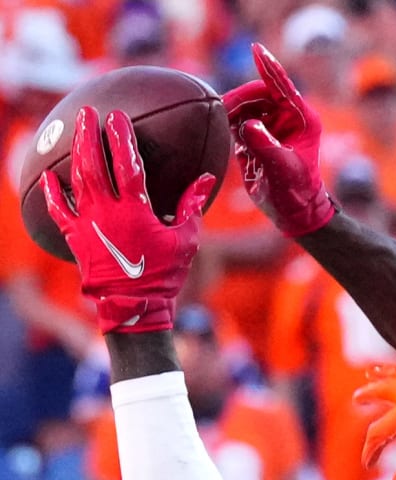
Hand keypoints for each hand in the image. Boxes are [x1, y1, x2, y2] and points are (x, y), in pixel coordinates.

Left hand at [42, 108, 212, 334]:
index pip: (126, 164)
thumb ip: (192, 207)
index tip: (119, 117)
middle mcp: (107, 211)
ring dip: (74, 152)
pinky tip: (47, 176)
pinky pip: (59, 210)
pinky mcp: (75, 237)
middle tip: (88, 114)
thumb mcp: (185, 242)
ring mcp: (87, 223)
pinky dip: (51, 192)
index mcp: (135, 210)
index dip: (122, 137)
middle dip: (89, 135)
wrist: (133, 307)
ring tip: (74, 133)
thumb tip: (206, 179)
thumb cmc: (163, 276)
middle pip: (93, 163)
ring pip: (75, 179)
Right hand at [222, 43, 335, 237]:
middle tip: (223, 109)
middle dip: (239, 98)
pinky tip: (221, 128)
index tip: (256, 48)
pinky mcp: (254, 136)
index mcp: (302, 119)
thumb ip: (265, 146)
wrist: (293, 214)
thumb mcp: (283, 170)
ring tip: (221, 122)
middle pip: (257, 93)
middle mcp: (286, 118)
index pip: (282, 85)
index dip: (268, 66)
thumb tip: (248, 126)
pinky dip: (227, 122)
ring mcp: (269, 125)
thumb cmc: (296, 193)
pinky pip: (236, 119)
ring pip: (244, 105)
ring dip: (231, 110)